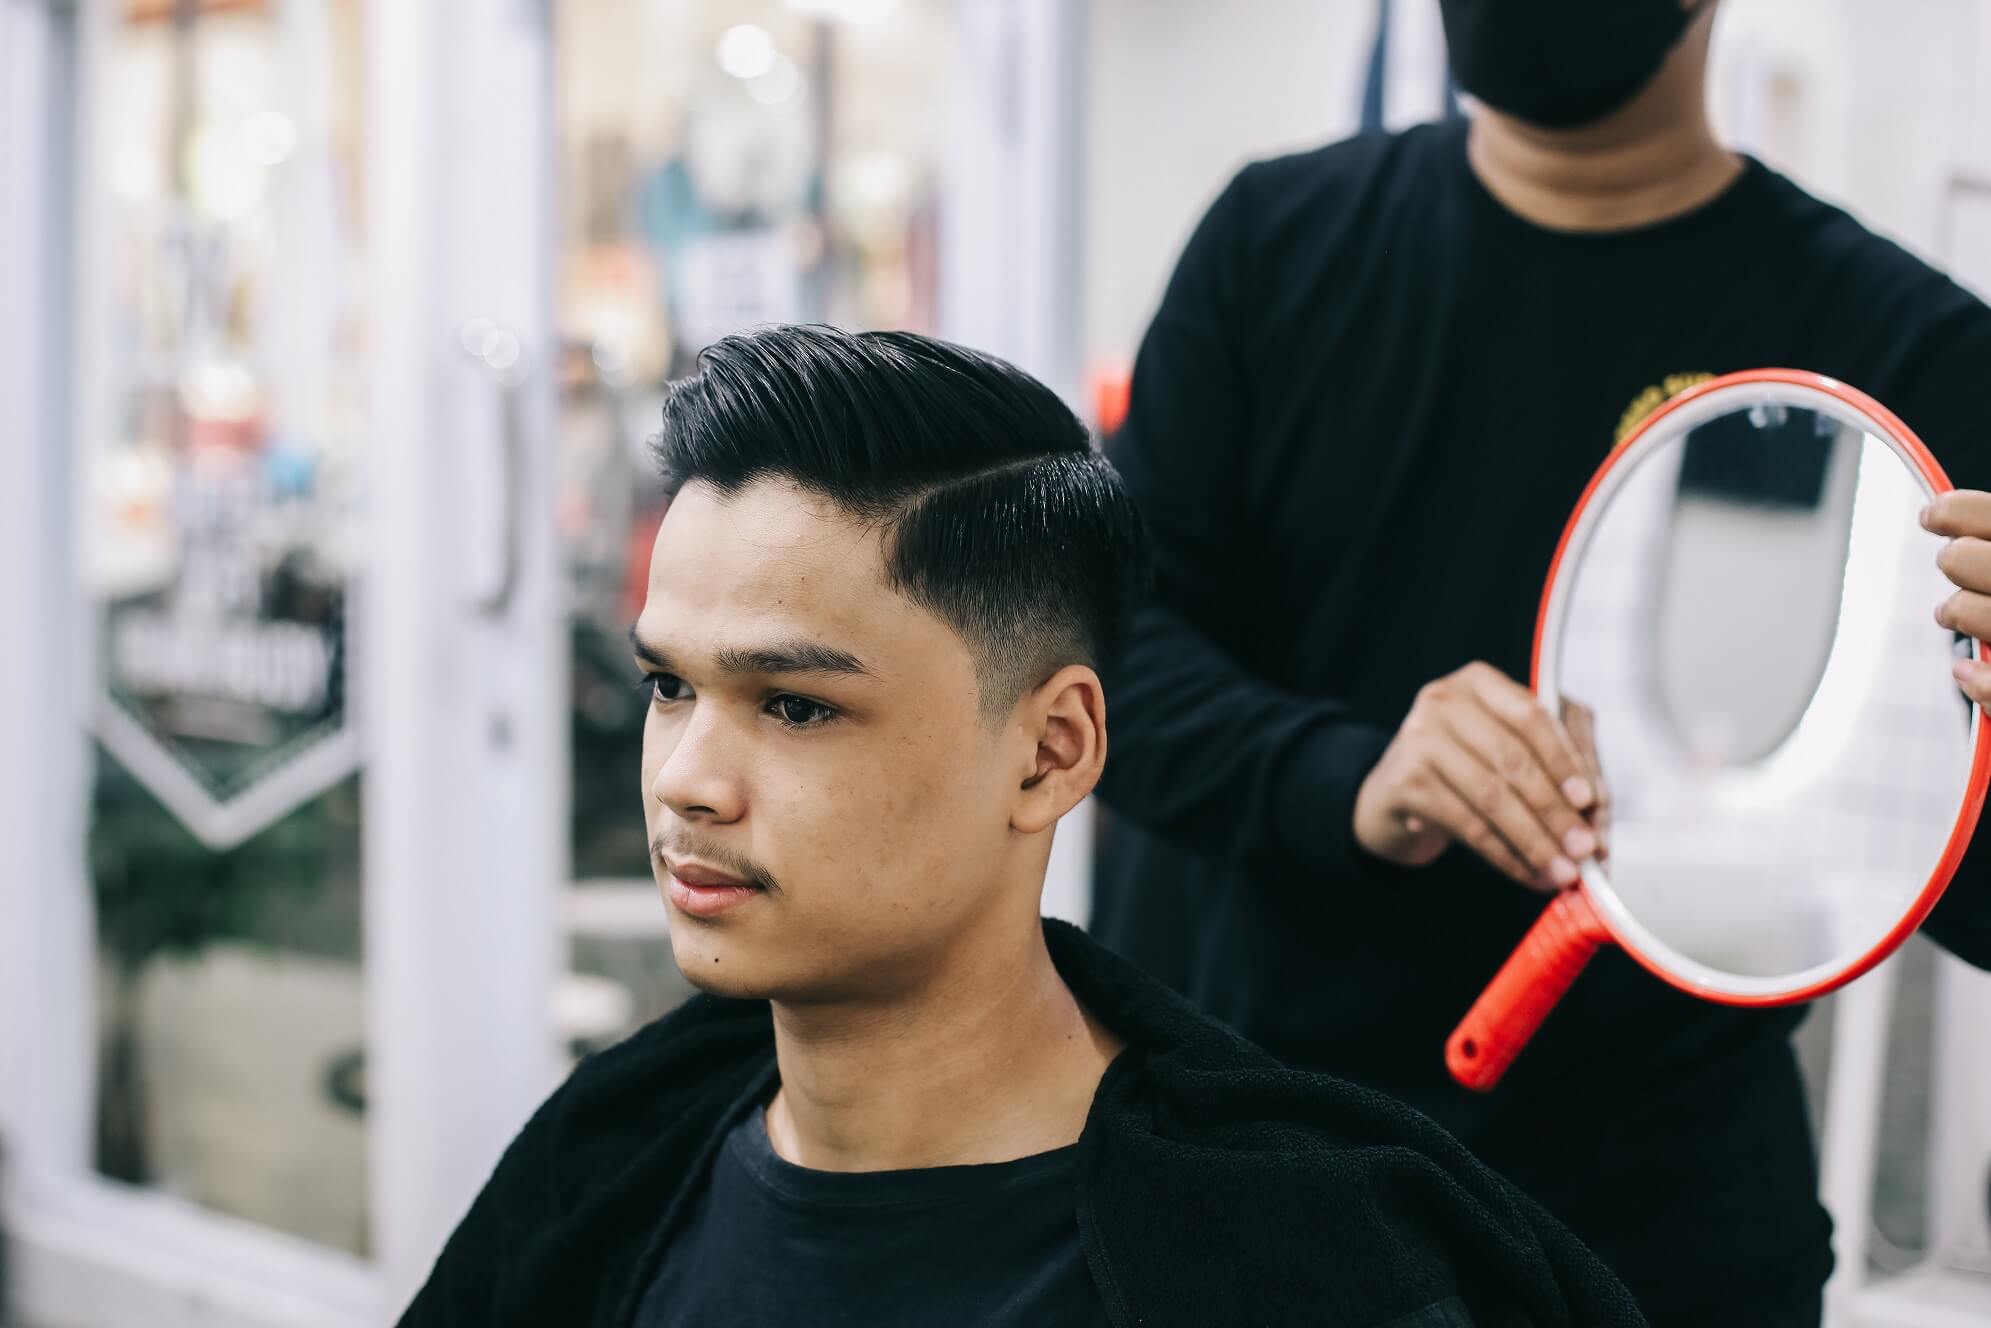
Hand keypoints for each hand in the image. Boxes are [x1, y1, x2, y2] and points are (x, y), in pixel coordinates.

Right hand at [1353, 662, 1601, 892]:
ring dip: (1535, 840)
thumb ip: (1563, 766)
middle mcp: (1443, 702)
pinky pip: (1467, 825)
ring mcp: (1418, 740)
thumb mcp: (1514, 751)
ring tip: (1564, 871)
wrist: (1399, 793)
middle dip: (1555, 810)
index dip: (1564, 760)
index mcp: (1480, 682)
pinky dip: (1506, 856)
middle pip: (1512, 758)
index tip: (1590, 801)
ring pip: (1491, 797)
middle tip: (1585, 848)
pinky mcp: (1404, 783)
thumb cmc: (1468, 765)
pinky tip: (1530, 874)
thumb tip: (1597, 811)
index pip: (1531, 716)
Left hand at [1926, 491, 1990, 705]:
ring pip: (1967, 612)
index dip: (1955, 510)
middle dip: (1956, 560)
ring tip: (1959, 615)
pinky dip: (1976, 681)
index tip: (1931, 516)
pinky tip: (1965, 674)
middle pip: (1964, 560)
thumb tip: (1944, 513)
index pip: (1989, 514)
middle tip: (1955, 565)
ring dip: (1958, 613)